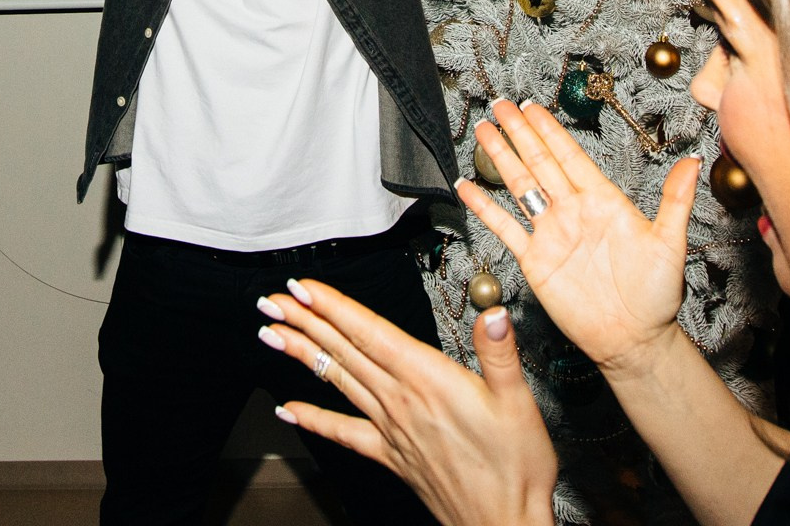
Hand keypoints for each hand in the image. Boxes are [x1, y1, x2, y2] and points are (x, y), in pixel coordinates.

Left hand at [258, 278, 555, 525]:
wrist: (502, 524)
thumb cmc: (513, 469)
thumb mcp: (518, 402)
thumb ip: (499, 353)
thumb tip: (492, 313)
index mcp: (428, 380)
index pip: (369, 333)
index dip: (333, 307)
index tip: (304, 287)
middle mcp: (401, 401)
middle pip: (344, 351)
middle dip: (305, 321)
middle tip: (273, 299)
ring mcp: (391, 429)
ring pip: (337, 381)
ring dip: (302, 354)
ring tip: (271, 334)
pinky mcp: (390, 455)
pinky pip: (343, 433)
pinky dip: (313, 420)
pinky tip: (287, 411)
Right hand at [458, 101, 700, 377]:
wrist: (633, 340)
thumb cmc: (656, 297)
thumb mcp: (670, 243)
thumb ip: (676, 200)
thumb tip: (694, 162)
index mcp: (602, 201)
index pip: (570, 156)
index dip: (549, 130)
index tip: (533, 107)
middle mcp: (573, 212)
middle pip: (540, 162)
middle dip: (519, 132)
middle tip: (501, 106)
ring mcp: (552, 234)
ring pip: (520, 186)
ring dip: (501, 158)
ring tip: (484, 131)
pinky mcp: (535, 260)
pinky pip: (505, 228)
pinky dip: (485, 208)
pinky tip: (468, 188)